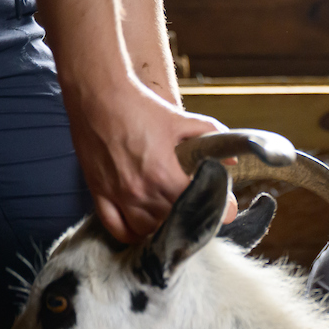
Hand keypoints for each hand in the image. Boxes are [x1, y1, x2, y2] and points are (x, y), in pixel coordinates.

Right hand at [65, 74, 238, 242]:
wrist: (97, 95)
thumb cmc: (138, 106)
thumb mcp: (180, 120)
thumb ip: (209, 137)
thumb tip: (231, 159)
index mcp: (164, 175)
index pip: (197, 207)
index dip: (218, 211)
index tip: (227, 210)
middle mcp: (140, 191)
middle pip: (173, 224)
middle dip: (191, 218)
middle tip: (201, 211)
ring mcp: (118, 195)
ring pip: (146, 232)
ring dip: (163, 229)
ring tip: (174, 220)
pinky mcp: (99, 193)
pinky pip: (118, 229)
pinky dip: (133, 233)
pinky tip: (145, 227)